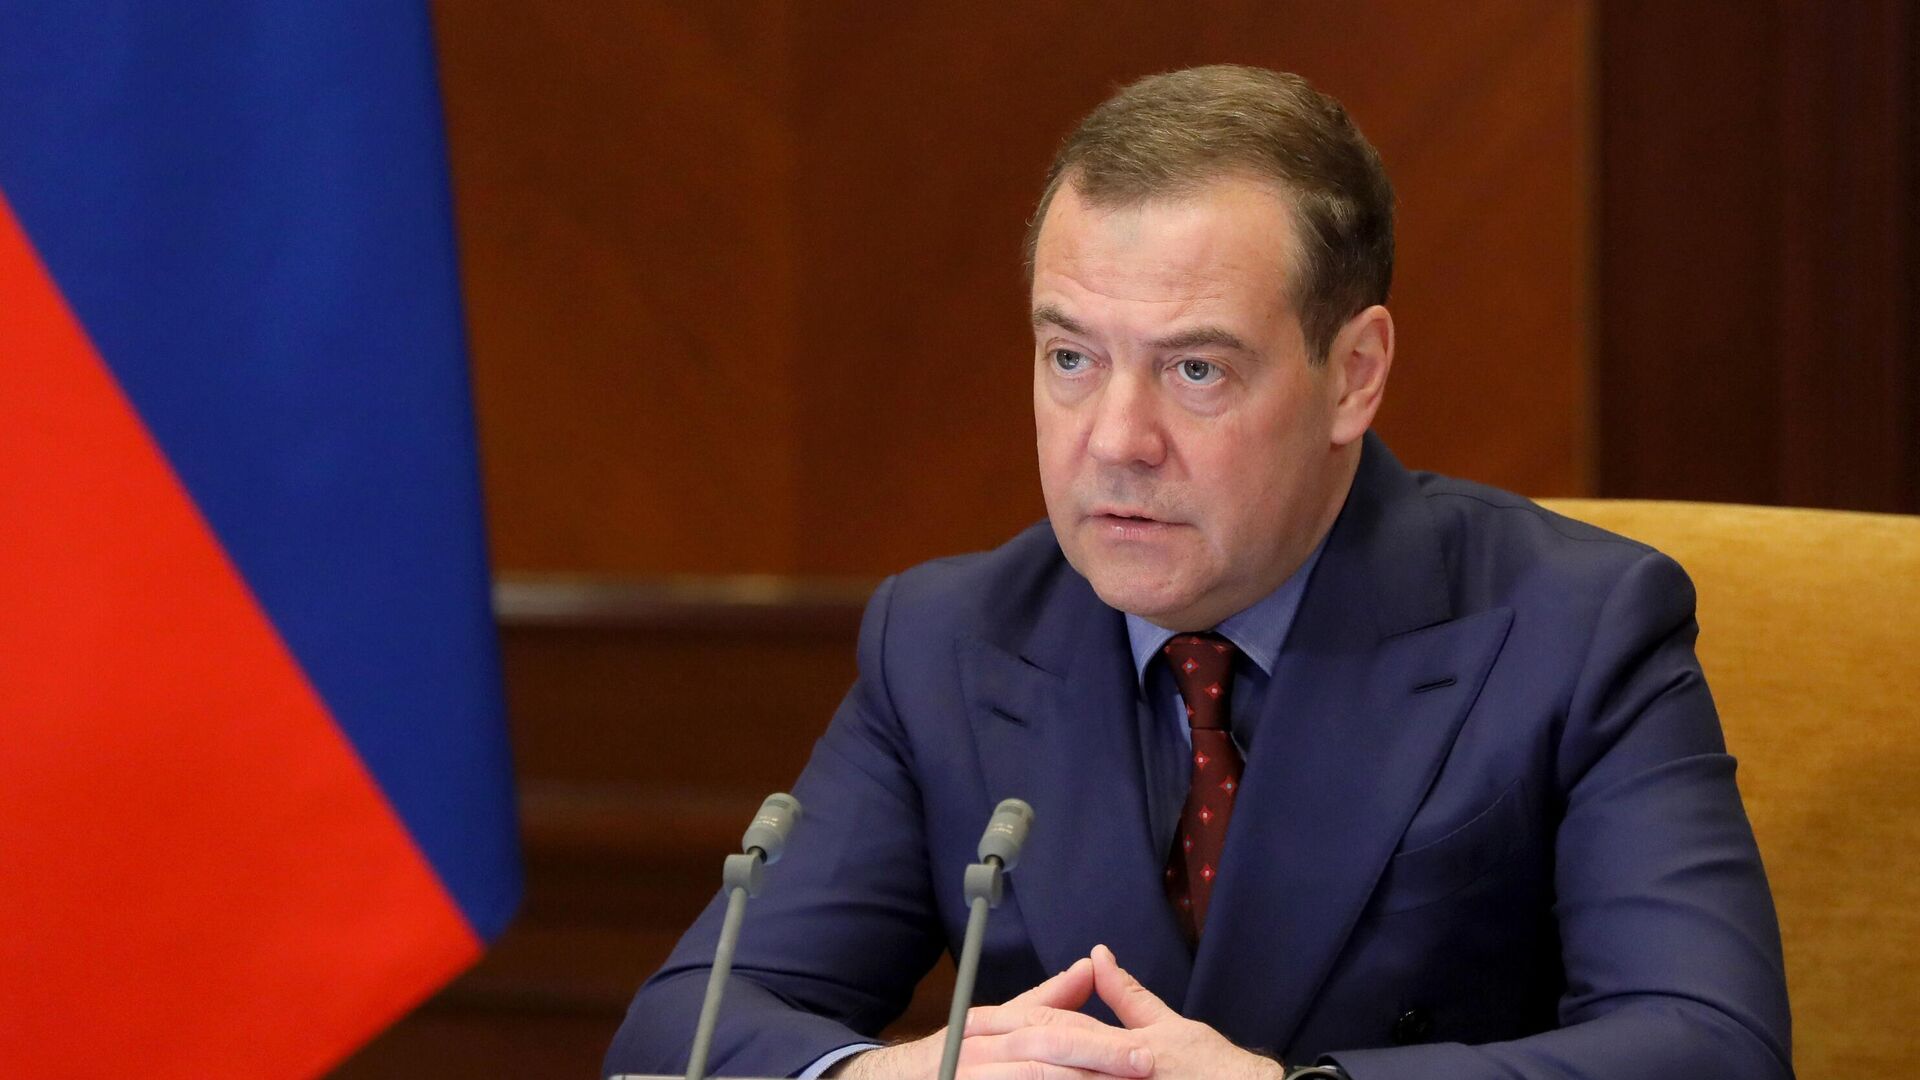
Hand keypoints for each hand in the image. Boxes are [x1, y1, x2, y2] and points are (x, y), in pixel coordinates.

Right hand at [830, 957, 1154, 1078]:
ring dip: (1078, 1079)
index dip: (1099, 1037)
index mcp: (989, 1026)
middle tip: (1142, 1066)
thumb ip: (1046, 1001)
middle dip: (1098, 1057)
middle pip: (1046, 1048)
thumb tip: (1089, 965)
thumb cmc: (957, 1059)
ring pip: (1034, 1075)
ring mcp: (970, 1074)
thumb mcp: (997, 1026)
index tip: (1143, 1051)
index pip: (1050, 1024)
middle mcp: (977, 1048)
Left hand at [967, 945, 1284, 1079]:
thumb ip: (1129, 997)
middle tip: (956, 1044)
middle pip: (1046, 1050)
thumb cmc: (1212, 1068)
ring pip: (1056, 1076)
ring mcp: (1114, 1079)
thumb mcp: (1169, 1029)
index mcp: (1118, 1041)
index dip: (1008, 1021)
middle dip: (999, 1049)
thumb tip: (1097, 957)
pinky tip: (1025, 1077)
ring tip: (974, 1069)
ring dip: (1018, 1070)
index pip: (1053, 1025)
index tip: (969, 1022)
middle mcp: (1112, 1064)